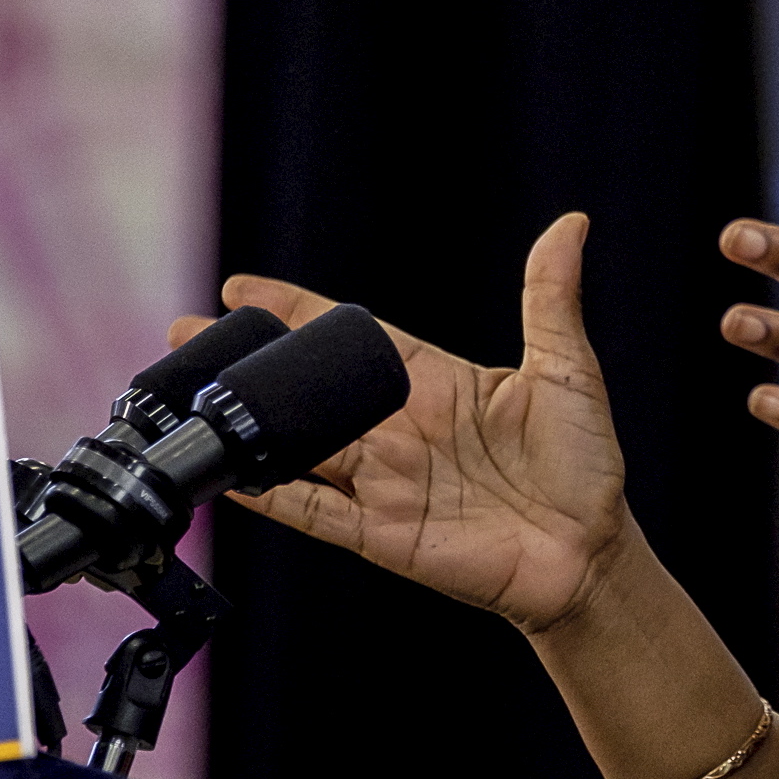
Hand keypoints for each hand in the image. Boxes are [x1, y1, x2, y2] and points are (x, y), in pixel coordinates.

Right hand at [168, 215, 629, 633]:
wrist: (590, 553)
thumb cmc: (584, 463)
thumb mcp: (567, 371)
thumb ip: (550, 299)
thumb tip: (573, 224)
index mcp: (435, 384)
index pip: (353, 336)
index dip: (299, 309)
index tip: (242, 285)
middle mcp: (399, 429)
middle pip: (308, 388)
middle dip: (249, 361)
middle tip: (188, 332)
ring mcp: (386, 481)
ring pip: (298, 445)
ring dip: (246, 422)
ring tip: (187, 395)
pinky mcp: (382, 532)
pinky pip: (312, 510)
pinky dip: (270, 495)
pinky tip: (229, 476)